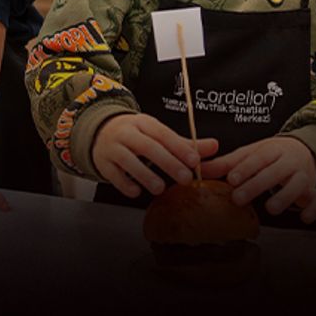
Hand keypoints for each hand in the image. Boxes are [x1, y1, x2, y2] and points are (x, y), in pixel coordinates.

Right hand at [92, 113, 218, 198]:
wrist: (101, 132)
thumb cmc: (137, 135)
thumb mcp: (158, 134)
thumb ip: (186, 144)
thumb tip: (215, 146)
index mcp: (144, 123)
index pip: (163, 134)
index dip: (179, 147)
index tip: (194, 161)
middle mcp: (127, 133)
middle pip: (148, 147)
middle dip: (168, 162)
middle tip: (185, 179)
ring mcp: (113, 147)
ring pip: (128, 160)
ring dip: (145, 175)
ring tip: (160, 188)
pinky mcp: (103, 163)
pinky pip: (113, 174)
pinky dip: (124, 183)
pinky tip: (136, 192)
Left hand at [201, 136, 315, 222]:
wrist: (303, 152)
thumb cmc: (270, 157)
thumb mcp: (250, 155)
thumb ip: (226, 164)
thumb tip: (198, 169)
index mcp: (271, 150)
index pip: (258, 157)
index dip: (245, 168)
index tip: (231, 179)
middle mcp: (289, 161)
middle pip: (275, 171)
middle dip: (257, 184)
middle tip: (238, 198)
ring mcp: (304, 176)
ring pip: (299, 183)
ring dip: (286, 196)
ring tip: (271, 208)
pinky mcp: (315, 190)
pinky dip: (314, 208)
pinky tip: (304, 218)